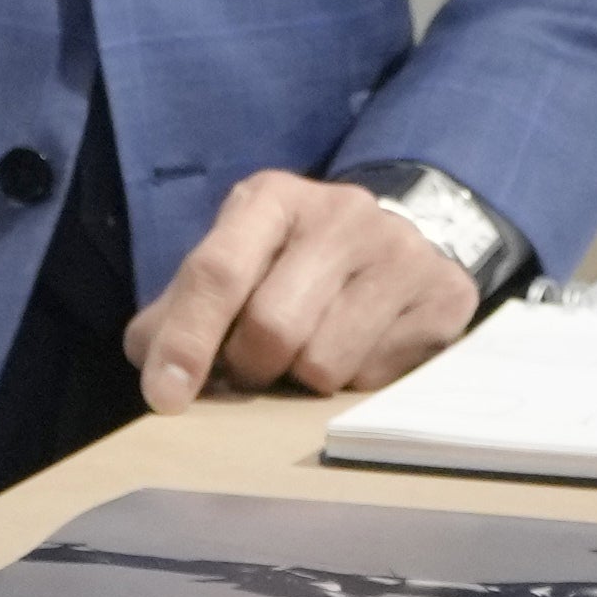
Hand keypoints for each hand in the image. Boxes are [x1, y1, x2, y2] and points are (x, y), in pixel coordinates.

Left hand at [125, 169, 479, 412]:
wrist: (405, 233)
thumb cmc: (297, 261)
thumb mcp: (236, 261)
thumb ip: (183, 309)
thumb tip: (152, 363)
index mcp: (272, 199)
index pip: (218, 271)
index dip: (186, 340)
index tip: (165, 397)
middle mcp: (341, 213)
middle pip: (271, 329)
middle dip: (253, 367)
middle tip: (258, 365)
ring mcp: (400, 252)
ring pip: (325, 365)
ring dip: (304, 380)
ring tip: (311, 350)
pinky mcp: (444, 296)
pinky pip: (376, 378)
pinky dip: (355, 381)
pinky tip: (360, 346)